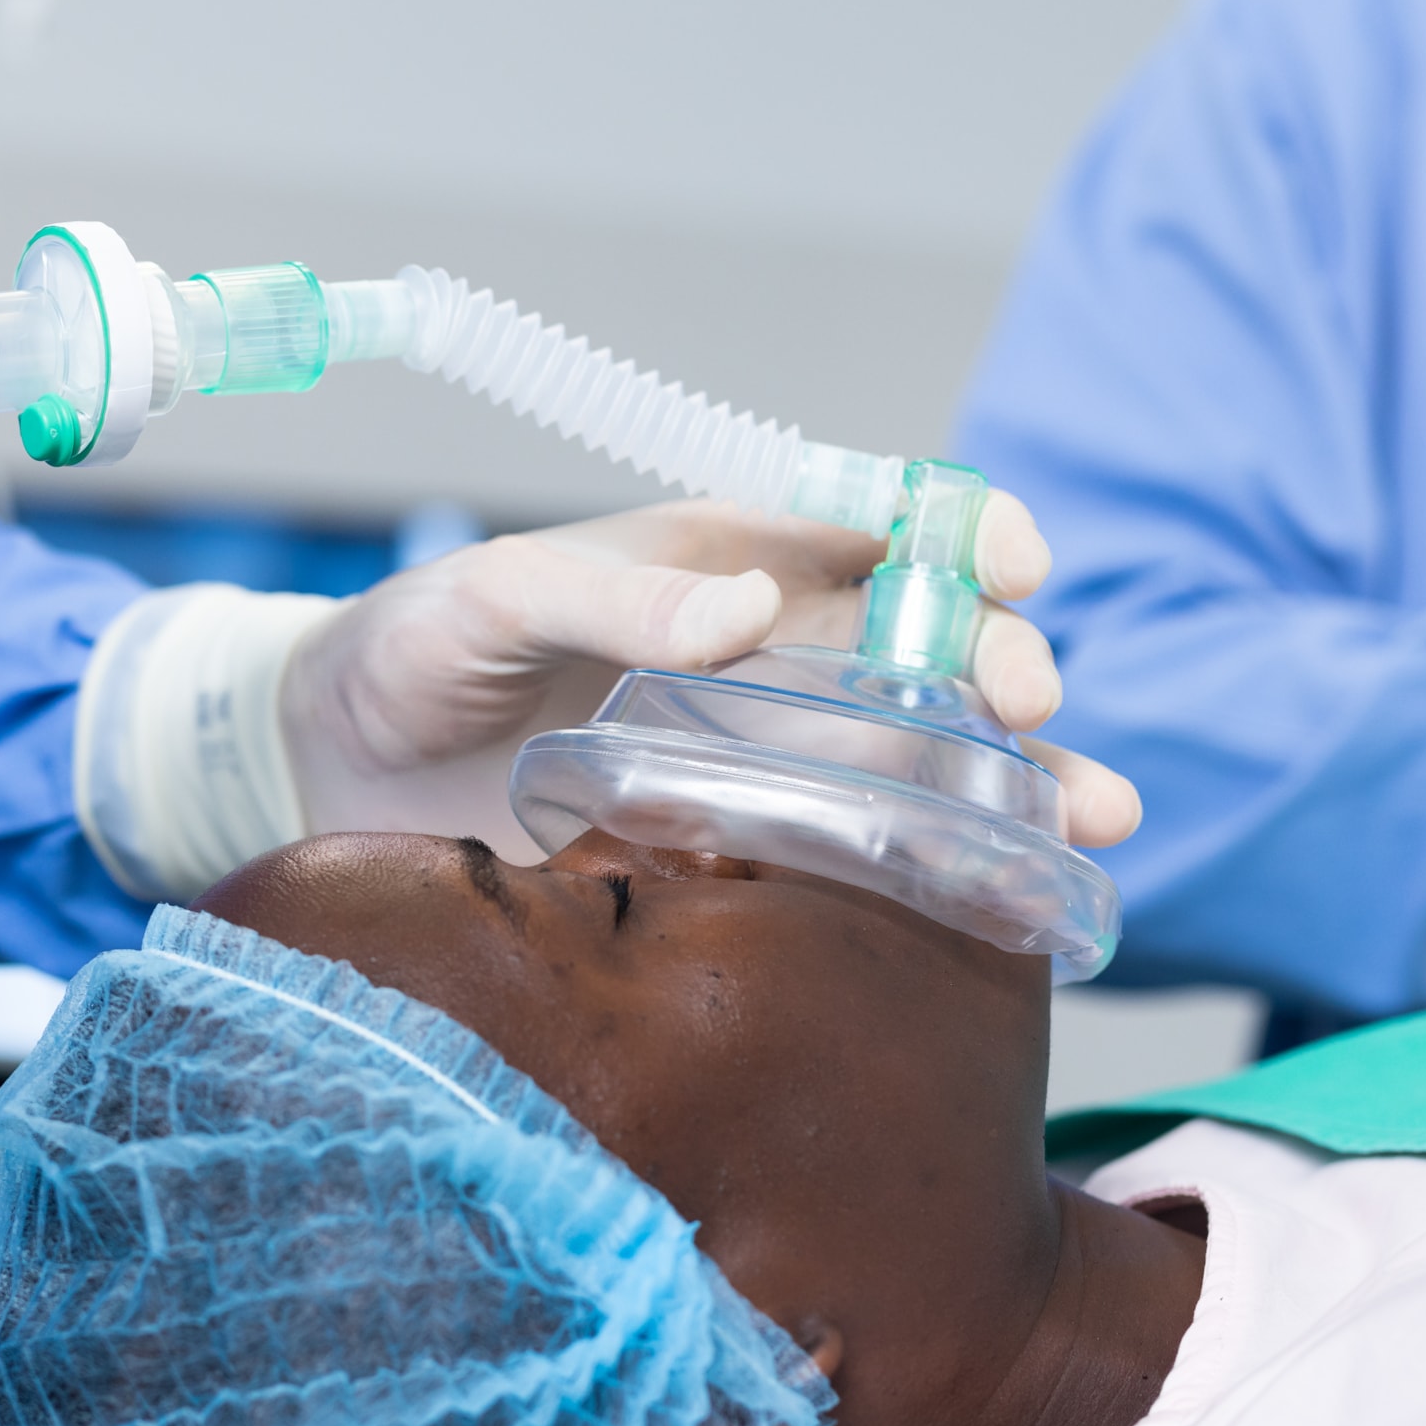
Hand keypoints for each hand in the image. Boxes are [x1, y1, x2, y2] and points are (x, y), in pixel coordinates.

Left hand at [279, 498, 1142, 855]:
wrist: (327, 783)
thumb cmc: (405, 656)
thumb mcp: (487, 603)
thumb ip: (609, 597)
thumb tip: (753, 604)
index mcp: (720, 560)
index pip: (872, 523)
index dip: (958, 533)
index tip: (1013, 563)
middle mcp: (766, 654)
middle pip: (926, 645)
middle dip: (1005, 665)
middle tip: (1036, 707)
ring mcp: (762, 760)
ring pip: (924, 754)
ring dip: (1021, 778)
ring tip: (1098, 816)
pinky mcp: (741, 858)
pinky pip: (861, 855)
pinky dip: (947, 871)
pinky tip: (1015, 903)